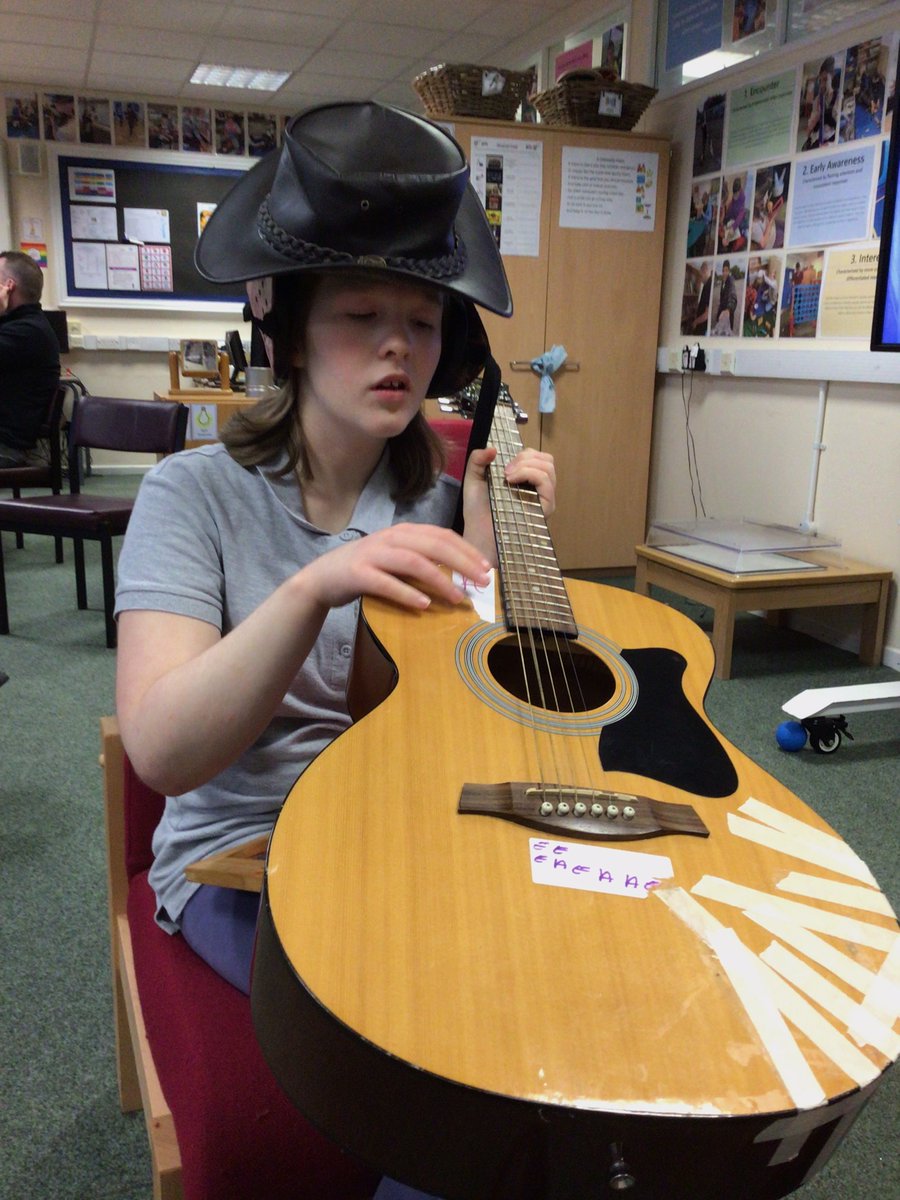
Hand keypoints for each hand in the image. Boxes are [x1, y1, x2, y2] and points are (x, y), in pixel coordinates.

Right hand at [299, 522, 492, 611]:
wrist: (322, 578)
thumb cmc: (366, 570)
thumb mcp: (396, 558)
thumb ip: (422, 560)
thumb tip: (460, 575)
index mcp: (403, 532)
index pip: (442, 535)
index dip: (467, 550)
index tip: (487, 568)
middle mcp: (390, 538)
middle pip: (434, 546)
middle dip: (462, 563)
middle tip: (482, 582)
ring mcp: (373, 554)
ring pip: (414, 562)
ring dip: (439, 580)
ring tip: (458, 598)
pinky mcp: (358, 573)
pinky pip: (386, 582)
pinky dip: (407, 593)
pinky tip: (424, 605)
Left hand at [462, 446, 556, 561]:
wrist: (479, 534)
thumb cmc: (478, 512)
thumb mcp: (474, 478)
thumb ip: (478, 459)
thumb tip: (493, 448)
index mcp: (526, 481)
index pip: (538, 458)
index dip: (523, 454)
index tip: (502, 463)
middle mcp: (538, 489)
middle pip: (546, 459)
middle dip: (525, 456)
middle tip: (505, 470)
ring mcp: (544, 498)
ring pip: (548, 466)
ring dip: (526, 464)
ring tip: (507, 476)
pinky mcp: (545, 507)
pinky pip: (546, 481)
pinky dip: (529, 473)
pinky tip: (511, 480)